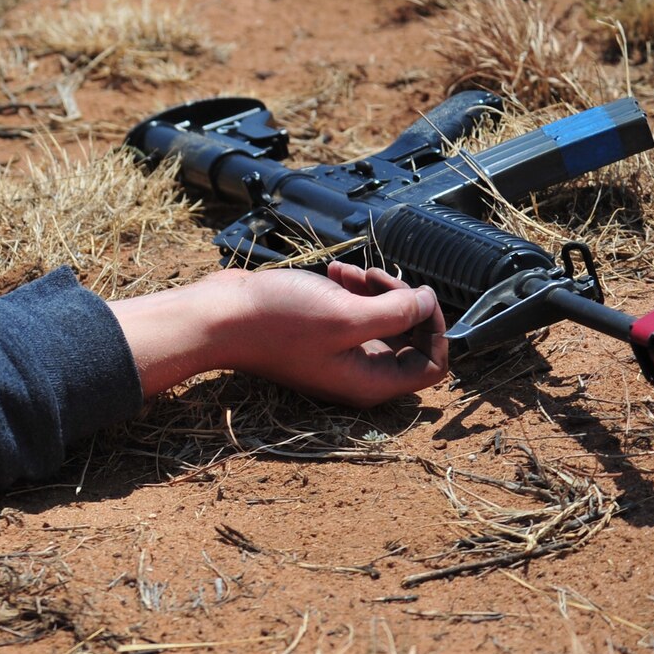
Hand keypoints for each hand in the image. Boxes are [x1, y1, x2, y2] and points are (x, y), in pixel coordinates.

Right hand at [217, 263, 448, 406]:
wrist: (219, 317)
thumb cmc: (276, 323)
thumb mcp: (346, 316)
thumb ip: (397, 312)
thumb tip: (428, 302)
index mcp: (370, 381)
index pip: (432, 365)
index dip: (435, 330)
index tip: (418, 298)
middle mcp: (359, 372)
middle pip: (411, 341)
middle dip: (405, 304)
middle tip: (380, 279)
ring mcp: (339, 352)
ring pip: (385, 321)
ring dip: (379, 291)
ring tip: (354, 271)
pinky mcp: (322, 333)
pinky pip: (357, 312)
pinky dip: (355, 289)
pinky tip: (337, 271)